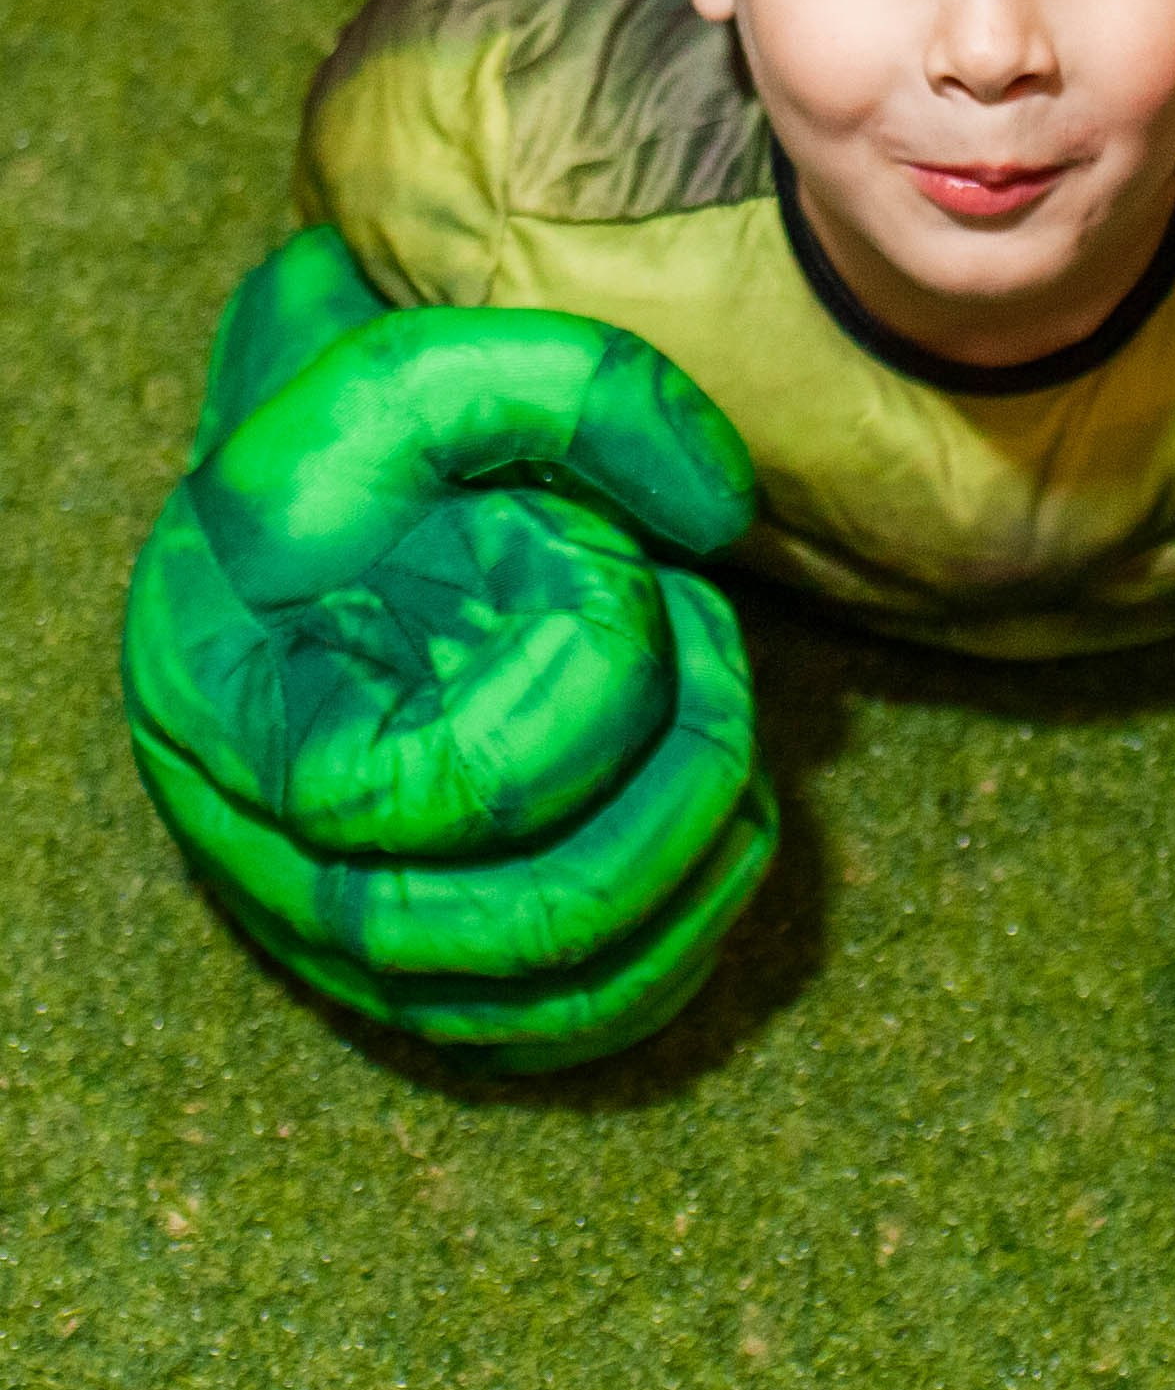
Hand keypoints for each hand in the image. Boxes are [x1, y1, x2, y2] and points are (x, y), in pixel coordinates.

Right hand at [125, 294, 774, 1069]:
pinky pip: (573, 1024)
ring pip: (560, 996)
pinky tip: (727, 815)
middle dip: (674, 786)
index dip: (573, 701)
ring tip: (722, 708)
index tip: (619, 570)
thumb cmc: (372, 448)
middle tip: (720, 642)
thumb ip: (579, 387)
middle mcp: (269, 858)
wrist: (317, 512)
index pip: (428, 794)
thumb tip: (719, 507)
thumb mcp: (436, 366)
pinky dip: (684, 940)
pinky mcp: (431, 969)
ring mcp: (346, 936)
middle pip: (514, 924)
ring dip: (696, 856)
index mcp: (231, 712)